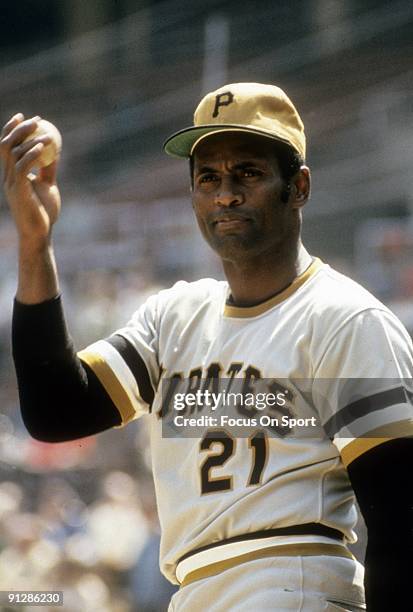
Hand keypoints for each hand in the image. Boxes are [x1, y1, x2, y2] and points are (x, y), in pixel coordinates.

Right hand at [0, 113, 60, 250]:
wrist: (40, 234)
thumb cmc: (44, 213)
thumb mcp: (47, 186)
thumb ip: (48, 169)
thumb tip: (54, 150)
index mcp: (11, 175)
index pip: (5, 147)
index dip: (11, 129)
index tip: (24, 116)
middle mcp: (7, 177)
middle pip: (5, 145)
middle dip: (18, 129)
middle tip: (36, 119)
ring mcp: (11, 184)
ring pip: (12, 153)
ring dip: (29, 140)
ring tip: (46, 134)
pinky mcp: (19, 191)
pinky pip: (23, 167)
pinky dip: (32, 154)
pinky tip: (43, 147)